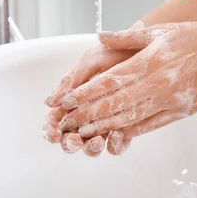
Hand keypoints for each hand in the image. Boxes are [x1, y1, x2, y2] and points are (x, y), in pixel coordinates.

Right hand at [42, 23, 142, 155]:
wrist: (148, 50)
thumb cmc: (116, 52)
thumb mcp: (92, 61)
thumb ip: (71, 80)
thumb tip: (49, 102)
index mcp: (74, 99)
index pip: (57, 120)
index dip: (51, 130)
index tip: (52, 134)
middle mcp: (88, 113)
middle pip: (71, 137)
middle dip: (69, 143)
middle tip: (74, 140)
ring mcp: (106, 122)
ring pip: (92, 145)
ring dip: (90, 148)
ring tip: (96, 141)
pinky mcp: (127, 127)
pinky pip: (117, 145)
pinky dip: (114, 146)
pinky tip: (116, 136)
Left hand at [58, 20, 196, 154]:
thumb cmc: (194, 38)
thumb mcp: (160, 31)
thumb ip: (127, 36)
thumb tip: (100, 37)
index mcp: (151, 60)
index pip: (111, 80)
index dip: (86, 92)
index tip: (67, 99)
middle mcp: (159, 83)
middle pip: (116, 102)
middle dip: (87, 113)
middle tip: (65, 121)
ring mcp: (170, 100)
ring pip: (130, 117)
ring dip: (103, 126)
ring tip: (82, 132)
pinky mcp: (179, 112)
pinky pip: (150, 124)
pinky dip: (129, 131)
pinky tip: (112, 135)